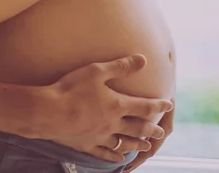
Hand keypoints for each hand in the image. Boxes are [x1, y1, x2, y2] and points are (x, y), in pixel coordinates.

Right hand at [30, 55, 173, 162]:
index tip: (168, 105)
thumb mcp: (96, 71)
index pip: (144, 106)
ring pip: (124, 143)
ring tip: (146, 147)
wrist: (50, 112)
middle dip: (151, 129)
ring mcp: (100, 136)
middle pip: (137, 128)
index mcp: (117, 105)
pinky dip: (114, 156)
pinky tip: (118, 158)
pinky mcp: (86, 145)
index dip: (158, 105)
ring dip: (137, 144)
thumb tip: (143, 60)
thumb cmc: (72, 88)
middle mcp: (113, 123)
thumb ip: (120, 66)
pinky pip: (104, 154)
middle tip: (161, 133)